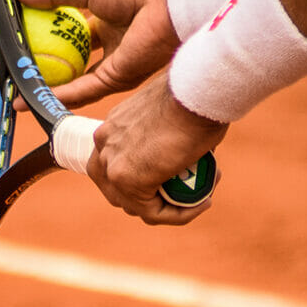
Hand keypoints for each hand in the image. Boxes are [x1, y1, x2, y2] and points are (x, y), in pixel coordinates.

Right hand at [13, 0, 179, 109]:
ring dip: (48, 90)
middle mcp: (111, 47)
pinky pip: (84, 90)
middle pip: (73, 65)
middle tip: (19, 75)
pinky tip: (37, 96)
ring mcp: (114, 65)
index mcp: (106, 23)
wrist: (165, 0)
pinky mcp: (117, 79)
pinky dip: (60, 95)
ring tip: (20, 95)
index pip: (70, 38)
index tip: (24, 47)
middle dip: (46, 72)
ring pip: (75, 83)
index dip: (47, 42)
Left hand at [87, 74, 226, 224]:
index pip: (114, 165)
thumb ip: (165, 136)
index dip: (142, 180)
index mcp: (111, 128)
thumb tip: (182, 153)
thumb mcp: (172, 114)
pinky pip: (152, 212)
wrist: (195, 91)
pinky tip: (203, 203)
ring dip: (169, 208)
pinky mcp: (126, 179)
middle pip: (116, 190)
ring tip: (201, 196)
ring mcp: (111, 163)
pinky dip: (178, 215)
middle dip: (150, 198)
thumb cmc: (194, 96)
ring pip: (134, 205)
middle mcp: (103, 145)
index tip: (174, 179)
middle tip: (185, 194)